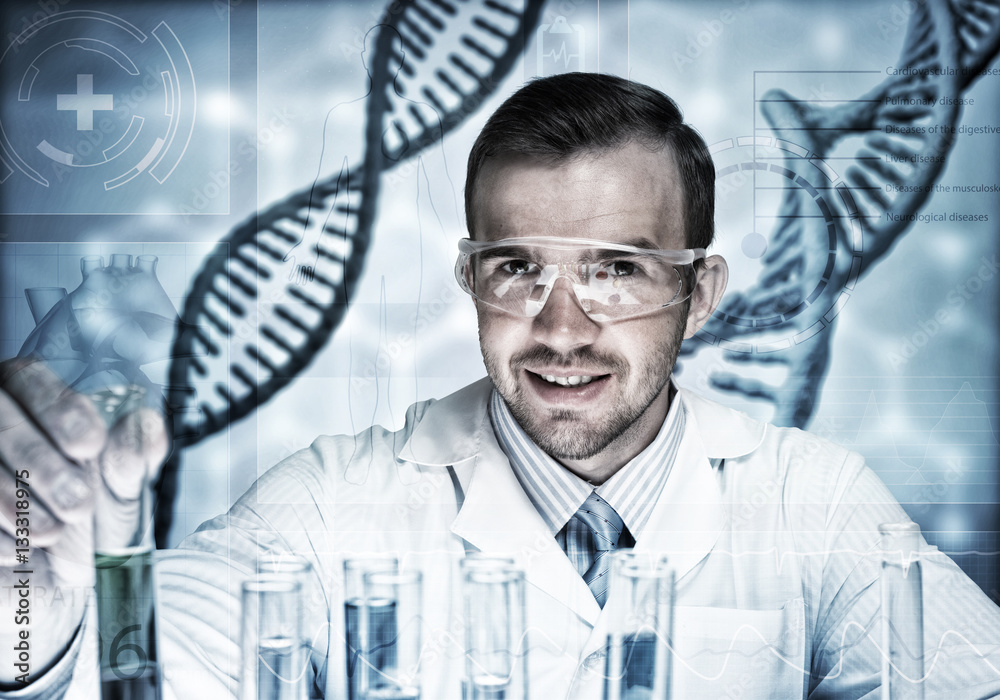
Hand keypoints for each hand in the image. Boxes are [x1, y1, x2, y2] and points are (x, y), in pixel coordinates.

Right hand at [0, 359, 167, 684]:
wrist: (56, 591)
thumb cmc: (87, 529)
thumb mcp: (119, 495)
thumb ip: (132, 460)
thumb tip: (144, 426)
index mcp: (28, 403)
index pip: (29, 380)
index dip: (58, 409)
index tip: (90, 445)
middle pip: (0, 422)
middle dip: (39, 463)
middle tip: (78, 502)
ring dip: (13, 501)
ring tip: (53, 531)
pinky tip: (20, 551)